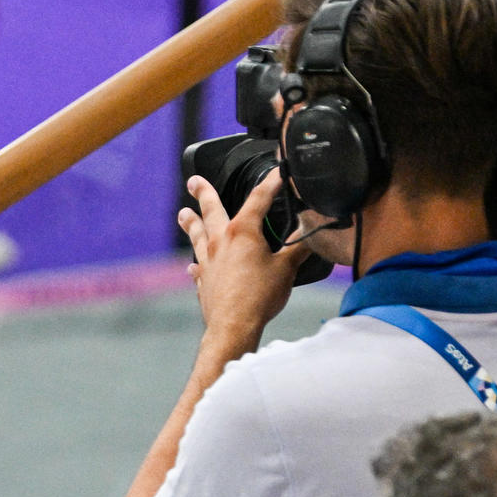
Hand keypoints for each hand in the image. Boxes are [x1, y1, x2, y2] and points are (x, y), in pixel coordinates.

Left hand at [180, 169, 298, 352]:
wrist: (233, 325)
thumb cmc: (259, 296)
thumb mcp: (287, 269)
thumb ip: (299, 248)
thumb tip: (313, 233)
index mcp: (243, 232)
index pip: (259, 198)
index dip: (271, 183)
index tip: (277, 171)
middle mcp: (220, 241)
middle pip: (211, 210)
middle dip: (203, 192)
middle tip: (194, 180)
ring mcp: (208, 260)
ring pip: (197, 235)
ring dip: (191, 222)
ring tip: (183, 213)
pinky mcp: (203, 280)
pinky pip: (197, 266)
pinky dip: (197, 263)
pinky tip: (193, 265)